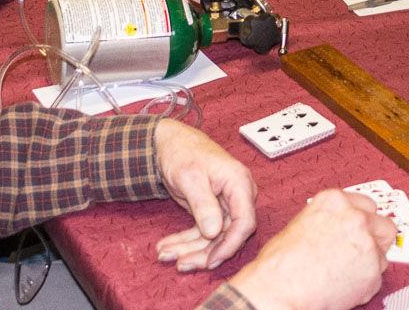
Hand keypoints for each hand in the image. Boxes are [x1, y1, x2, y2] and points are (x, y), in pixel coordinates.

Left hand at [153, 120, 257, 271]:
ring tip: (163, 255)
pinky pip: (203, 232)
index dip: (230, 244)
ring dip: (189, 250)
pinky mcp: (212, 211)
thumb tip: (214, 232)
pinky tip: (166, 247)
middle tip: (180, 264)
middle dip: (203, 252)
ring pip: (213, 237)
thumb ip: (203, 204)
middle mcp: (237, 196)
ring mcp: (225, 204)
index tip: (211, 260)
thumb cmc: (183, 152)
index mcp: (239, 183)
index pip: (244, 221)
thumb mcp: (190, 177)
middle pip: (228, 234)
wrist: (170, 143)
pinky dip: (185, 242)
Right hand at [227, 190, 393, 309]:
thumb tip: (340, 229)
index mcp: (335, 201)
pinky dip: (364, 286)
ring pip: (382, 254)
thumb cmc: (281, 262)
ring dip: (370, 263)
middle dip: (377, 239)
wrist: (280, 287)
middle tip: (364, 252)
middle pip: (385, 224)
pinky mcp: (373, 271)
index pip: (367, 204)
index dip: (365, 220)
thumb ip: (329, 221)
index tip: (362, 229)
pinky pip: (376, 279)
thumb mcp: (302, 224)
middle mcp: (355, 217)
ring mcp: (367, 243)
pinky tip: (343, 287)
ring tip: (346, 273)